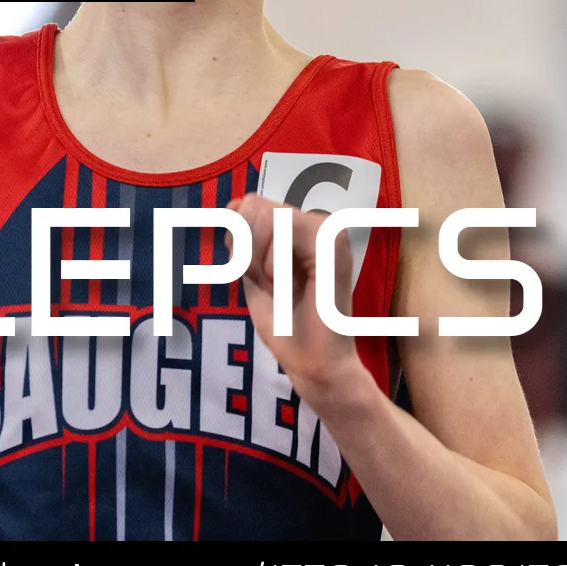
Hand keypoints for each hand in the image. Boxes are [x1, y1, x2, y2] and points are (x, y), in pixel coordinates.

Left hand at [234, 193, 366, 410]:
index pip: (248, 205)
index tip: (258, 276)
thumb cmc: (285, 324)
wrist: (314, 362)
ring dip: (261, 261)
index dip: (238, 241)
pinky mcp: (332, 240)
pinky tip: (289, 285)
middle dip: (247, 250)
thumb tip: (234, 203)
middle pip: (253, 205)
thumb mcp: (252, 274)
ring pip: (266, 215)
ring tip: (282, 287)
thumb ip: (243, 240)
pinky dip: (274, 263)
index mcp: (295, 228)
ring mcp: (326, 229)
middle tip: (272, 285)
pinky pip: (283, 230)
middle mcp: (314, 222)